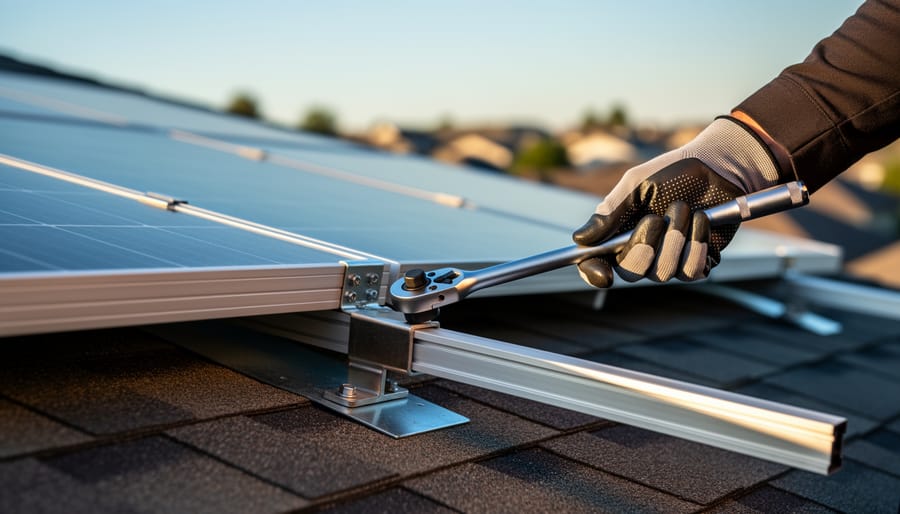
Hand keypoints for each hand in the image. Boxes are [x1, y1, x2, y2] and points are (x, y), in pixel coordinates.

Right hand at [572, 116, 786, 287]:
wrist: (718, 166)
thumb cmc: (672, 172)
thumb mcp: (635, 185)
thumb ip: (609, 213)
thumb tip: (579, 240)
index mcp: (619, 233)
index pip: (597, 263)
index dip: (595, 273)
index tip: (603, 274)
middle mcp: (642, 252)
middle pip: (631, 273)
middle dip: (644, 246)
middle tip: (656, 218)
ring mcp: (670, 260)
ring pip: (663, 272)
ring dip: (675, 239)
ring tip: (685, 208)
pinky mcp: (698, 261)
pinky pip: (691, 271)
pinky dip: (696, 244)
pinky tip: (702, 221)